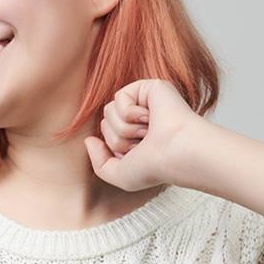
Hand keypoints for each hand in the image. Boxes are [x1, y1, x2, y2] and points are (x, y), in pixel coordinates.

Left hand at [83, 78, 200, 191]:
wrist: (174, 154)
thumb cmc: (154, 168)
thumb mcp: (120, 176)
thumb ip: (99, 163)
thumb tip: (89, 140)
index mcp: (136, 136)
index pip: (105, 135)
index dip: (115, 148)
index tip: (138, 154)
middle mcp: (140, 118)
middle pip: (105, 122)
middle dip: (119, 138)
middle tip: (144, 143)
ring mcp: (146, 102)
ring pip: (108, 110)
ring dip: (125, 128)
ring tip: (148, 132)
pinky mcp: (150, 87)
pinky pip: (119, 98)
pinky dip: (130, 113)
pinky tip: (150, 118)